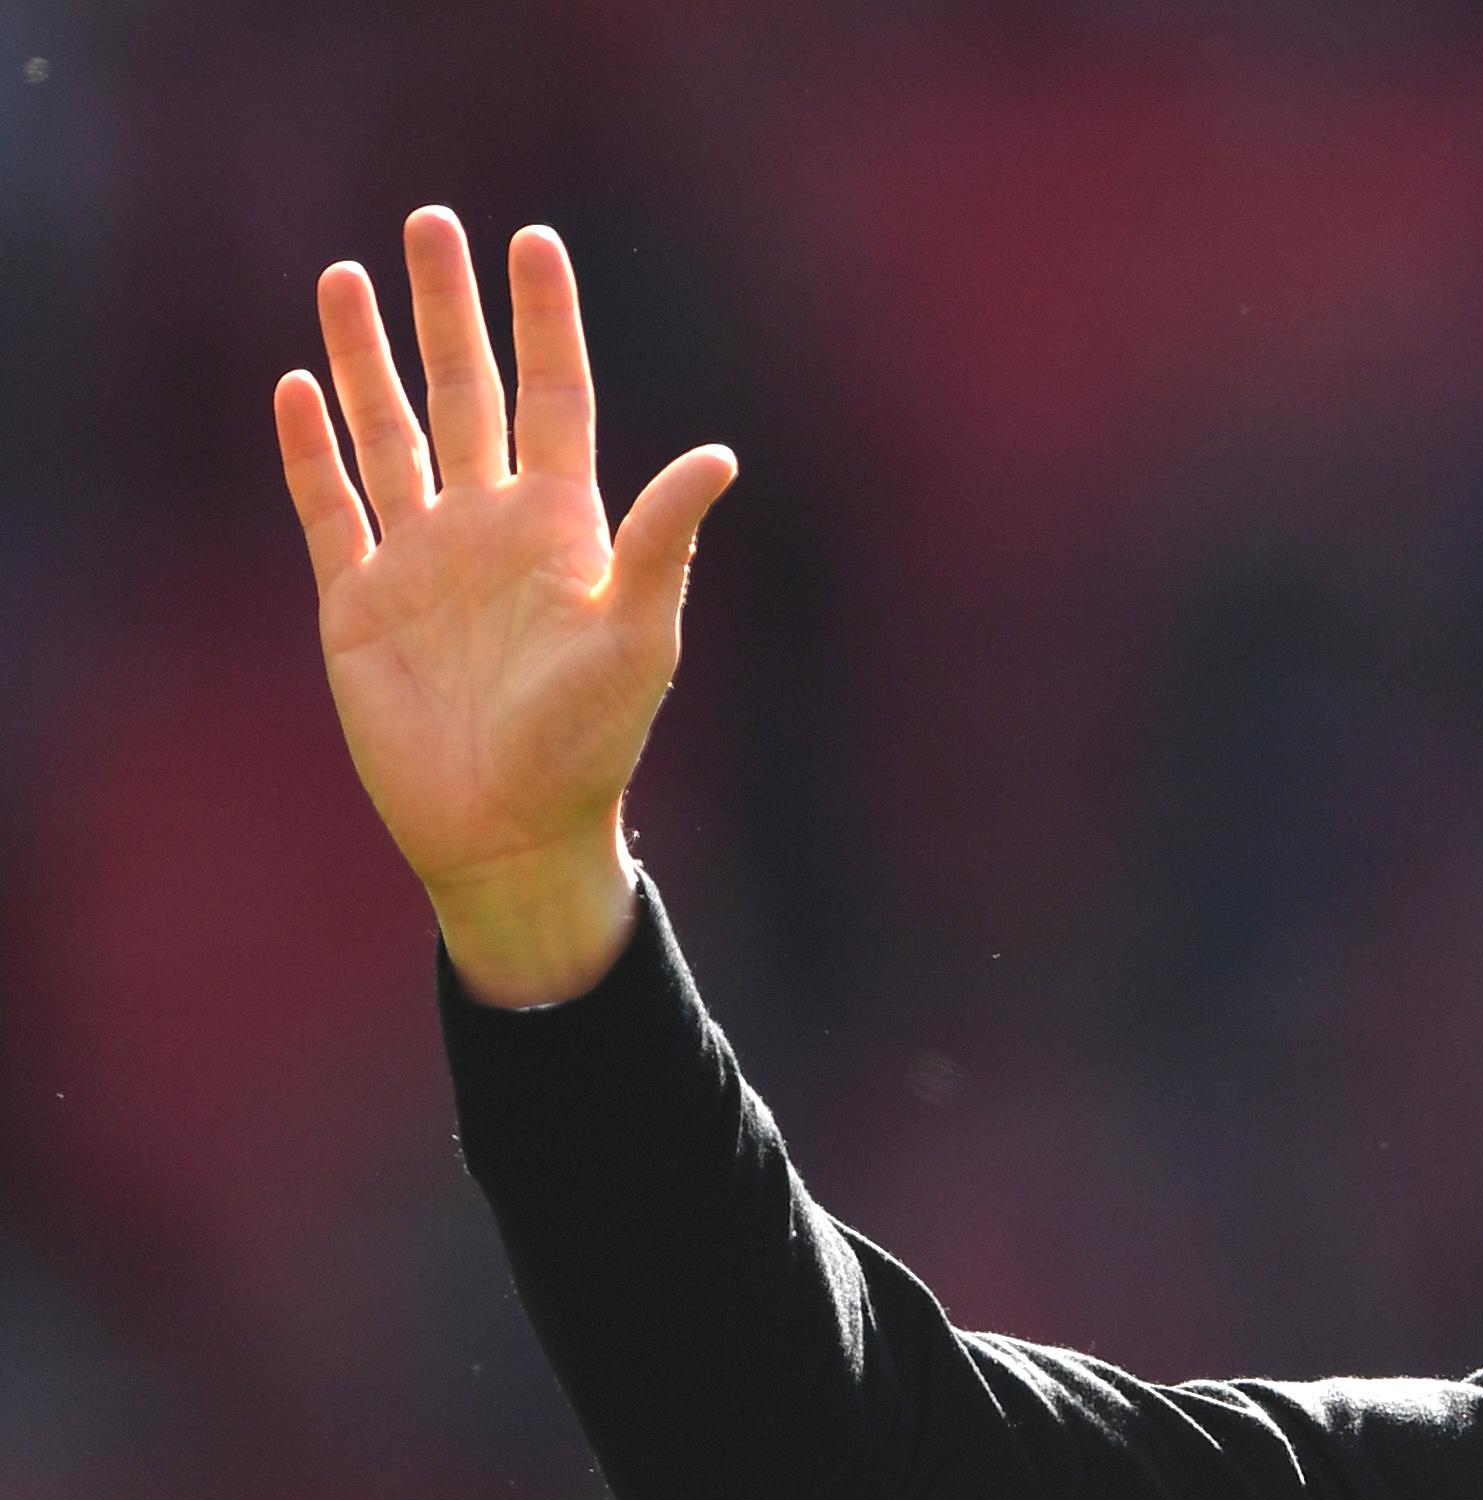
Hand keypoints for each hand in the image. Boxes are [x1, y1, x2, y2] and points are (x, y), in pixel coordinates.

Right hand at [273, 208, 735, 1005]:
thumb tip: (723, 457)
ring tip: (347, 274)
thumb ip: (664, 543)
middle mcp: (491, 526)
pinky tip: (298, 387)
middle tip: (431, 222)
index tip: (533, 242)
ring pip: (390, 431)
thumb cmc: (589, 744)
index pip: (554, 394)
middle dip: (447, 310)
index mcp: (564, 526)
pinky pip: (330, 506)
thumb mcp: (637, 636)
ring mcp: (422, 558)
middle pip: (467, 390)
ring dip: (367, 359)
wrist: (509, 831)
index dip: (543, 320)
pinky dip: (311, 451)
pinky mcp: (357, 600)